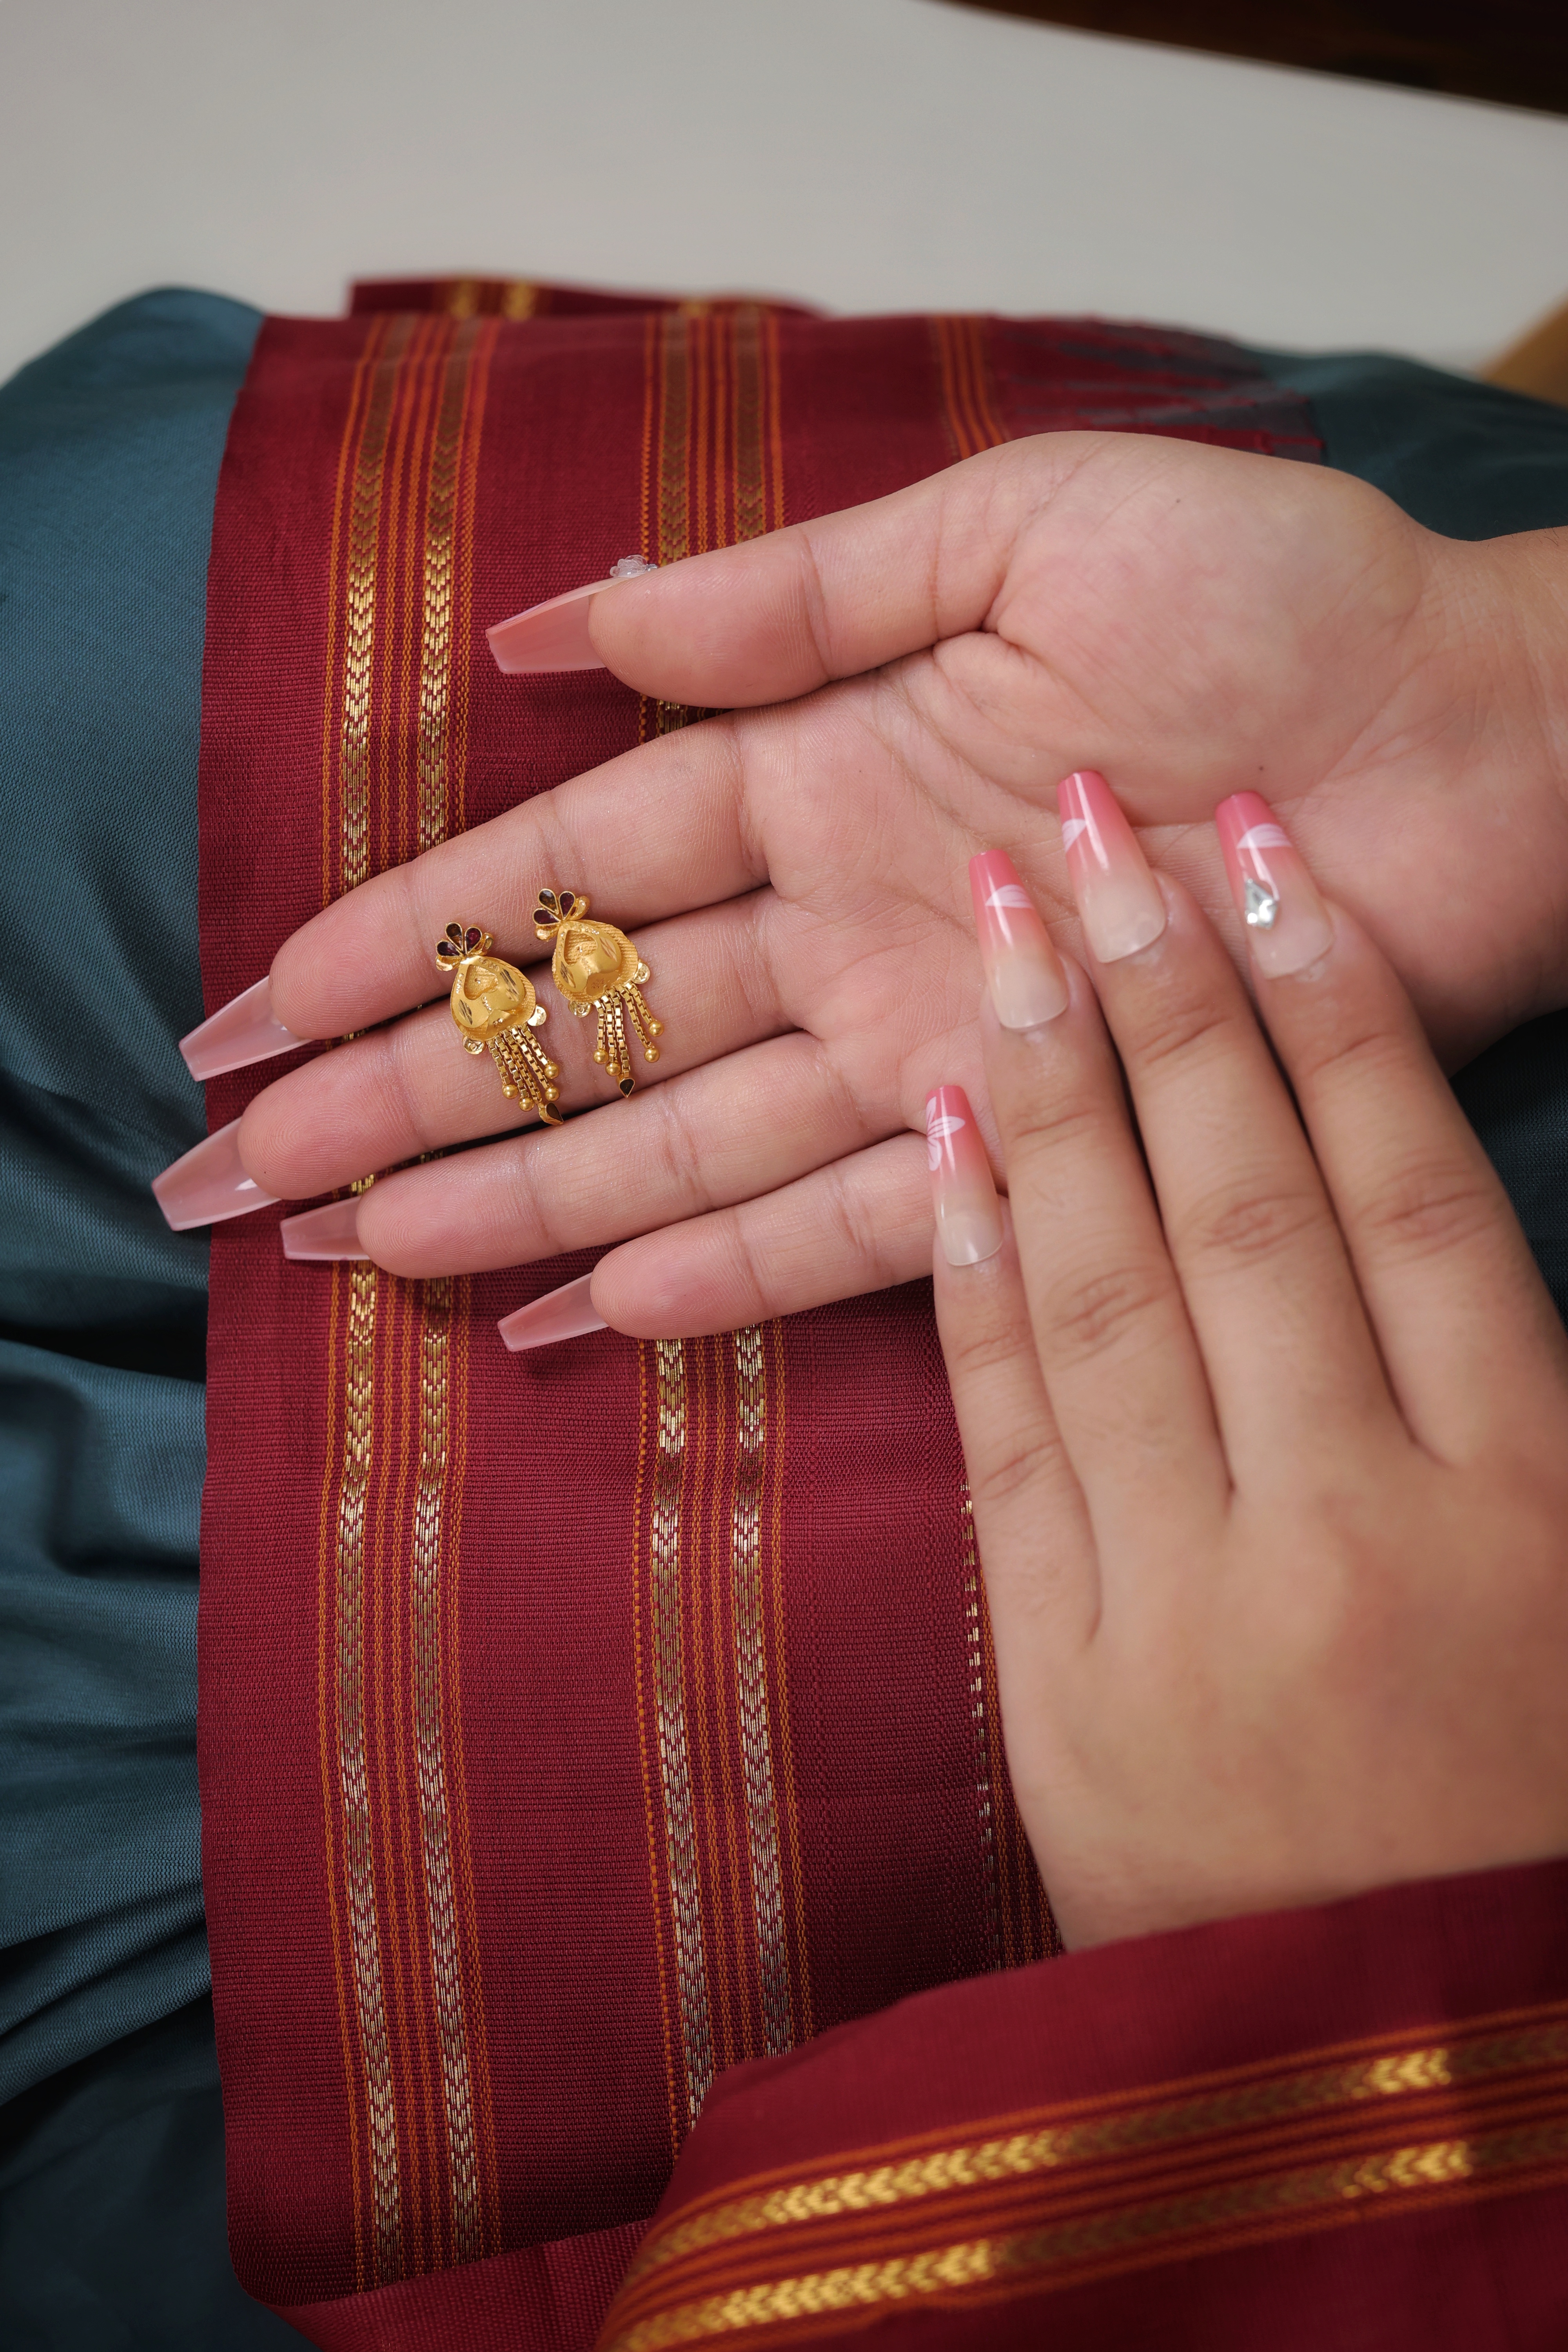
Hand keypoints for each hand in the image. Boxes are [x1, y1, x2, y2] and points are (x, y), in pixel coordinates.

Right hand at [236, 433, 1567, 1334]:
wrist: (1477, 734)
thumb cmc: (1273, 601)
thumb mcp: (1012, 530)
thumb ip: (794, 598)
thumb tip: (568, 624)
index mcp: (821, 771)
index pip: (565, 872)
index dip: (407, 937)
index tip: (266, 1002)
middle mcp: (843, 926)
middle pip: (585, 1030)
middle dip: (411, 1097)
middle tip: (252, 1174)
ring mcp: (924, 1044)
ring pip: (678, 1143)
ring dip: (524, 1202)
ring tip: (371, 1254)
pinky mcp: (1029, 1136)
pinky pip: (848, 1227)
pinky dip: (722, 1276)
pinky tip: (586, 1313)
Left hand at [933, 790, 1567, 1948]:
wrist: (1409, 2065)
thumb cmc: (1536, 1805)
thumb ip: (1507, 1384)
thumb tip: (1419, 1184)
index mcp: (1521, 1499)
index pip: (1412, 1195)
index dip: (1336, 1012)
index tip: (1264, 861)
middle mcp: (1356, 1526)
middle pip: (1248, 1210)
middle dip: (1168, 1002)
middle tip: (1097, 823)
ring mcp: (1191, 1604)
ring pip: (1113, 1295)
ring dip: (1054, 1095)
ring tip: (1004, 925)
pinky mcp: (1062, 1681)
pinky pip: (1011, 1438)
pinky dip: (974, 1280)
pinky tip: (944, 1139)